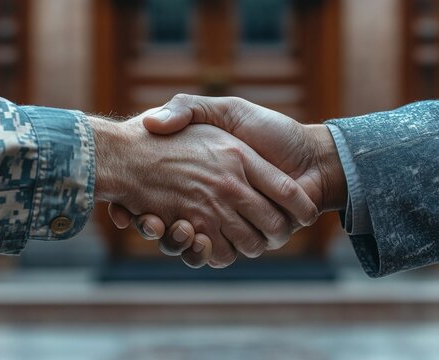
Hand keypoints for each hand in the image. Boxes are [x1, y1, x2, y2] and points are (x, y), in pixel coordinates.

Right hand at [90, 109, 317, 267]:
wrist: (312, 156)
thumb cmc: (271, 130)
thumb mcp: (225, 110)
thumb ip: (188, 109)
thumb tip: (149, 123)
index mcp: (200, 176)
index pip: (154, 194)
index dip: (135, 205)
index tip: (125, 204)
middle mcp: (210, 201)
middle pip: (170, 226)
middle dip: (156, 228)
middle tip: (146, 220)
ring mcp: (226, 220)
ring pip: (189, 243)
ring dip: (177, 242)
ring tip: (174, 226)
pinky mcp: (242, 238)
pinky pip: (216, 254)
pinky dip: (203, 253)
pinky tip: (196, 237)